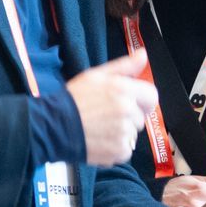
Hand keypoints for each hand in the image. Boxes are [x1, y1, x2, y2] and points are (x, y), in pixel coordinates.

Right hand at [67, 52, 159, 166]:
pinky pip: (126, 150)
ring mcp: (124, 133)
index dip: (142, 100)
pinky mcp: (119, 151)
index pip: (152, 96)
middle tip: (105, 116)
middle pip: (140, 117)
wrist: (53, 126)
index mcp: (124, 90)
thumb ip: (124, 66)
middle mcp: (127, 111)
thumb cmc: (73, 99)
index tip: (130, 103)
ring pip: (133, 134)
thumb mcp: (96, 75)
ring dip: (121, 133)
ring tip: (100, 128)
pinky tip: (100, 140)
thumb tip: (143, 55)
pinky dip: (115, 148)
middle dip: (128, 117)